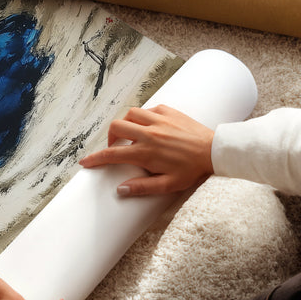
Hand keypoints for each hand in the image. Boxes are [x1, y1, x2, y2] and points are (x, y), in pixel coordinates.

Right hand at [79, 104, 214, 196]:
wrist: (215, 151)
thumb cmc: (193, 170)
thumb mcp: (168, 185)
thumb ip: (143, 187)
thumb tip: (120, 190)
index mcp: (146, 152)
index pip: (112, 154)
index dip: (95, 159)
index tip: (85, 162)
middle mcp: (149, 133)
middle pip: (116, 127)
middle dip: (110, 138)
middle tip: (116, 147)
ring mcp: (158, 120)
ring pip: (130, 114)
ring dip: (126, 124)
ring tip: (131, 135)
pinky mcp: (169, 111)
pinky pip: (148, 109)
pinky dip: (143, 117)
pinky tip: (149, 126)